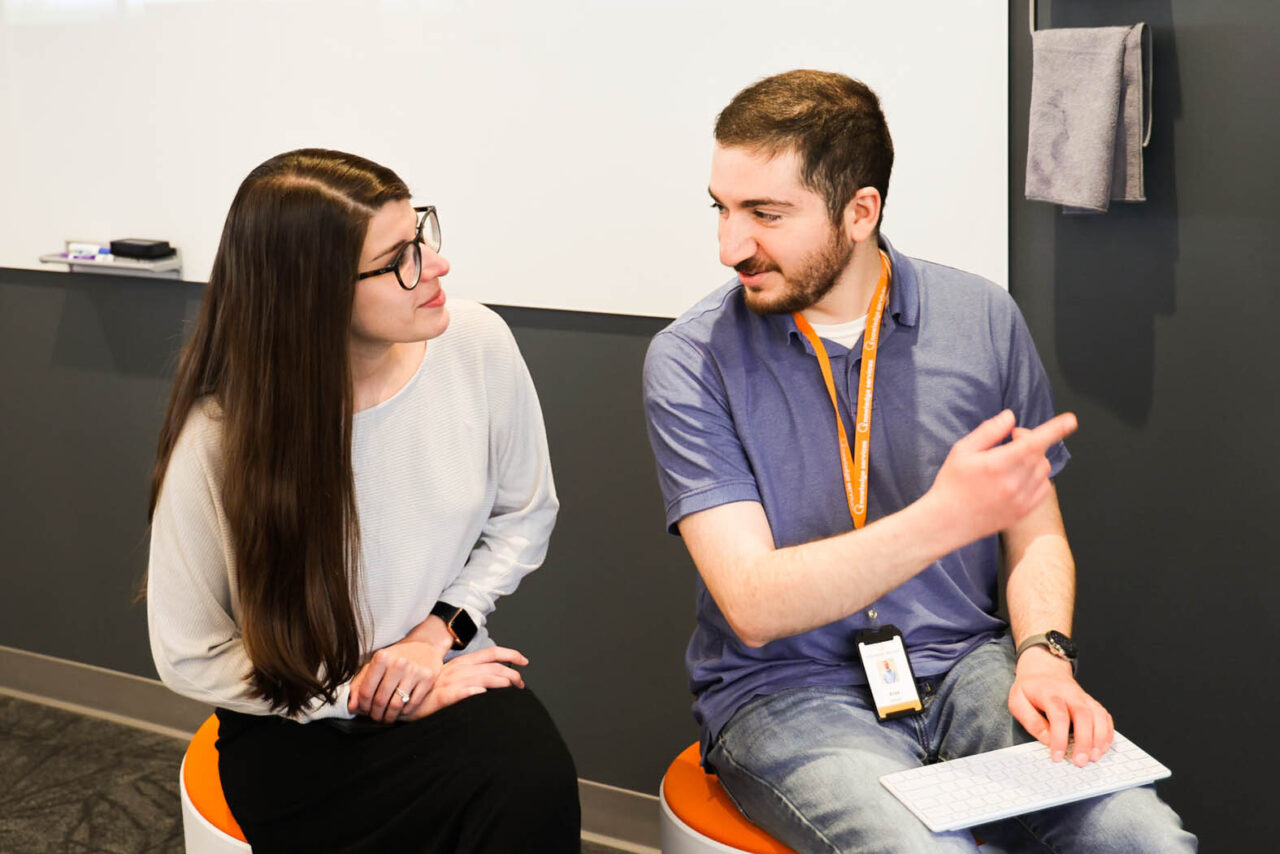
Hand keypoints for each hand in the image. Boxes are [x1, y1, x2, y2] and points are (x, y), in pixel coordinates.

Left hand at [348, 640, 445, 723]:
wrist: (424, 646)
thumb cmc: (396, 658)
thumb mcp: (375, 665)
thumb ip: (359, 685)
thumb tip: (352, 706)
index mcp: (382, 657)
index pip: (366, 691)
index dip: (363, 705)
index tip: (365, 710)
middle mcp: (398, 663)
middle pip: (380, 700)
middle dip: (375, 714)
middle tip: (376, 716)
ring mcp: (414, 670)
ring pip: (396, 705)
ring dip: (389, 716)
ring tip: (387, 717)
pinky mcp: (428, 678)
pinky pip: (412, 704)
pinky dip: (404, 712)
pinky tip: (401, 710)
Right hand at [408, 646, 528, 719]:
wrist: (403, 701)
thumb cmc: (428, 693)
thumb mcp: (449, 680)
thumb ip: (468, 677)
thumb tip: (489, 683)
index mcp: (460, 664)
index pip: (490, 653)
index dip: (510, 654)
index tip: (524, 660)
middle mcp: (458, 670)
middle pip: (492, 667)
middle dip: (512, 674)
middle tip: (521, 685)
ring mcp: (450, 683)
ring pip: (483, 678)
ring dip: (501, 682)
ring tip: (512, 690)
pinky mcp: (443, 697)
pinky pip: (462, 693)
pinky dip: (474, 693)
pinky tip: (484, 696)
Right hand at [927, 410, 1076, 542]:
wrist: (946, 522)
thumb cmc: (951, 483)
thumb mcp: (962, 451)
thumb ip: (988, 431)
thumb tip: (1010, 417)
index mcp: (997, 464)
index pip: (1034, 442)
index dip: (1055, 429)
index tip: (1071, 420)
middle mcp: (1013, 482)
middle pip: (1038, 453)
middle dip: (1029, 441)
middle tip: (1010, 440)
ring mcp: (1020, 499)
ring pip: (1043, 469)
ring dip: (1034, 459)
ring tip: (1012, 460)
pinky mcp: (1023, 511)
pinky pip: (1044, 488)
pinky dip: (1038, 477)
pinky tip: (1020, 476)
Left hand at [1008, 647, 1113, 765]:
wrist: (1044, 670)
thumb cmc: (1030, 688)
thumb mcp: (1017, 700)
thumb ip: (1030, 720)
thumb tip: (1047, 740)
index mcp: (1050, 693)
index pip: (1058, 716)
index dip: (1059, 738)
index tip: (1057, 756)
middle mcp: (1070, 694)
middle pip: (1083, 716)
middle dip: (1084, 741)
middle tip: (1080, 762)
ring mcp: (1084, 698)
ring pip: (1098, 716)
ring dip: (1099, 738)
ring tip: (1094, 757)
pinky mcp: (1092, 703)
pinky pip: (1105, 717)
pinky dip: (1107, 733)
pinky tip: (1103, 747)